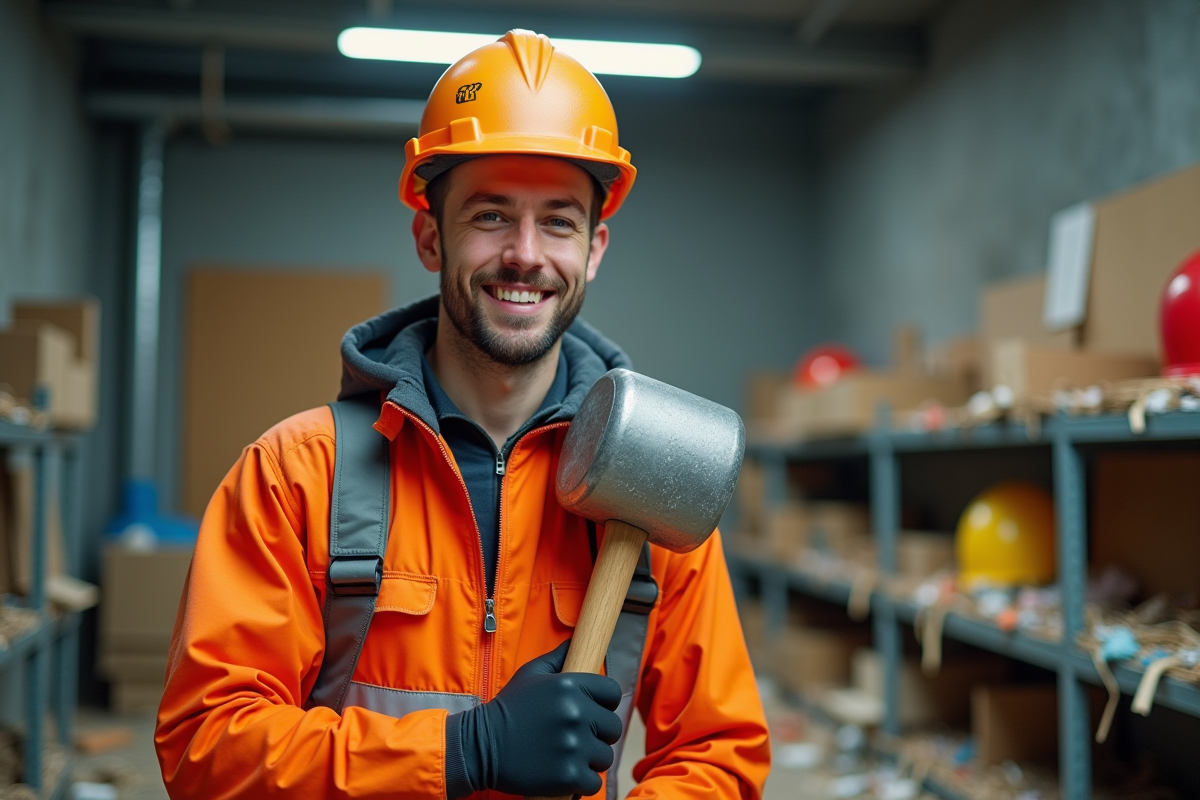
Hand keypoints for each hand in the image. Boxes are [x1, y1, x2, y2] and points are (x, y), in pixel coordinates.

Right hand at [456, 639, 622, 796]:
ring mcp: (573, 746)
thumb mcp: (530, 674)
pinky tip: (563, 772)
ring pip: (605, 756)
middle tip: (578, 737)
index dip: (605, 703)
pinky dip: (582, 782)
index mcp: (569, 685)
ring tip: (567, 755)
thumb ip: (558, 658)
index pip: (613, 692)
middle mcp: (575, 713)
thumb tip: (576, 642)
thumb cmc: (508, 709)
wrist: (480, 747)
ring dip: (590, 759)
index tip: (593, 712)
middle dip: (599, 733)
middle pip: (613, 727)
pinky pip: (594, 782)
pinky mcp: (569, 776)